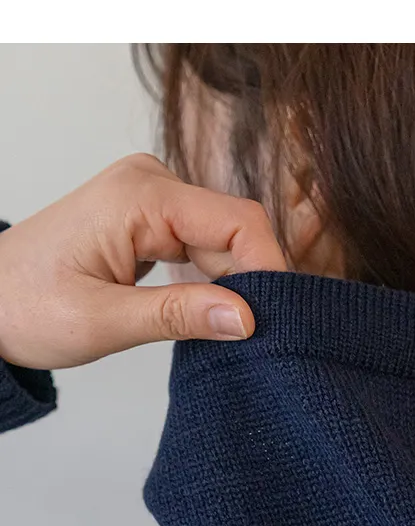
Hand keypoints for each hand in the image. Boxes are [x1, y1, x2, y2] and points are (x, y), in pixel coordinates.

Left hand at [0, 153, 286, 369]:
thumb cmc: (26, 306)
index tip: (278, 321)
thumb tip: (246, 318)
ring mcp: (151, 198)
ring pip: (221, 241)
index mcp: (140, 196)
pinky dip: (210, 281)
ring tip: (227, 333)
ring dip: (230, 285)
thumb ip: (177, 317)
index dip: (268, 269)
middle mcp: (150, 183)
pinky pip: (200, 245)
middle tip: (258, 342)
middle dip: (251, 283)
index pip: (237, 220)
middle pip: (234, 230)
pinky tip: (205, 314)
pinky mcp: (149, 218)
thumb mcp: (102, 321)